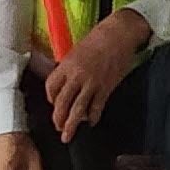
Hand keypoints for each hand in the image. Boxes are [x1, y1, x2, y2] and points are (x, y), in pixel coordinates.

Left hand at [45, 10, 150, 136]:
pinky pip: (96, 107)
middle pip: (62, 102)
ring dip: (71, 125)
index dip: (50, 99)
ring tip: (67, 135)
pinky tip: (91, 122)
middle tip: (57, 126)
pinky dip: (92, 117)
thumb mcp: (77, 50)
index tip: (53, 104)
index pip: (51, 87)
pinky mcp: (106, 87)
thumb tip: (66, 82)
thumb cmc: (99, 38)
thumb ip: (69, 67)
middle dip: (58, 118)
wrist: (119, 34)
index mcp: (66, 65)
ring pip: (77, 109)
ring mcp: (92, 83)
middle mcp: (77, 76)